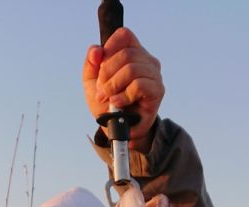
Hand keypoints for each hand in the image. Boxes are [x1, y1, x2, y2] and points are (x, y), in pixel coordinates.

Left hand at [83, 27, 164, 151]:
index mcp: (133, 53)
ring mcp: (154, 75)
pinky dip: (124, 95)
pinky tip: (118, 103)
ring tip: (108, 99)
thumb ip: (91, 64)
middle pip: (125, 53)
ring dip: (113, 86)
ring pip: (132, 69)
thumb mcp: (92, 83)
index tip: (100, 69)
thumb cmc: (107, 104)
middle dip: (107, 74)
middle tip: (101, 91)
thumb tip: (96, 50)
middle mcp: (147, 61)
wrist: (116, 129)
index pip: (124, 35)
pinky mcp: (157, 91)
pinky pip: (139, 85)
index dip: (109, 49)